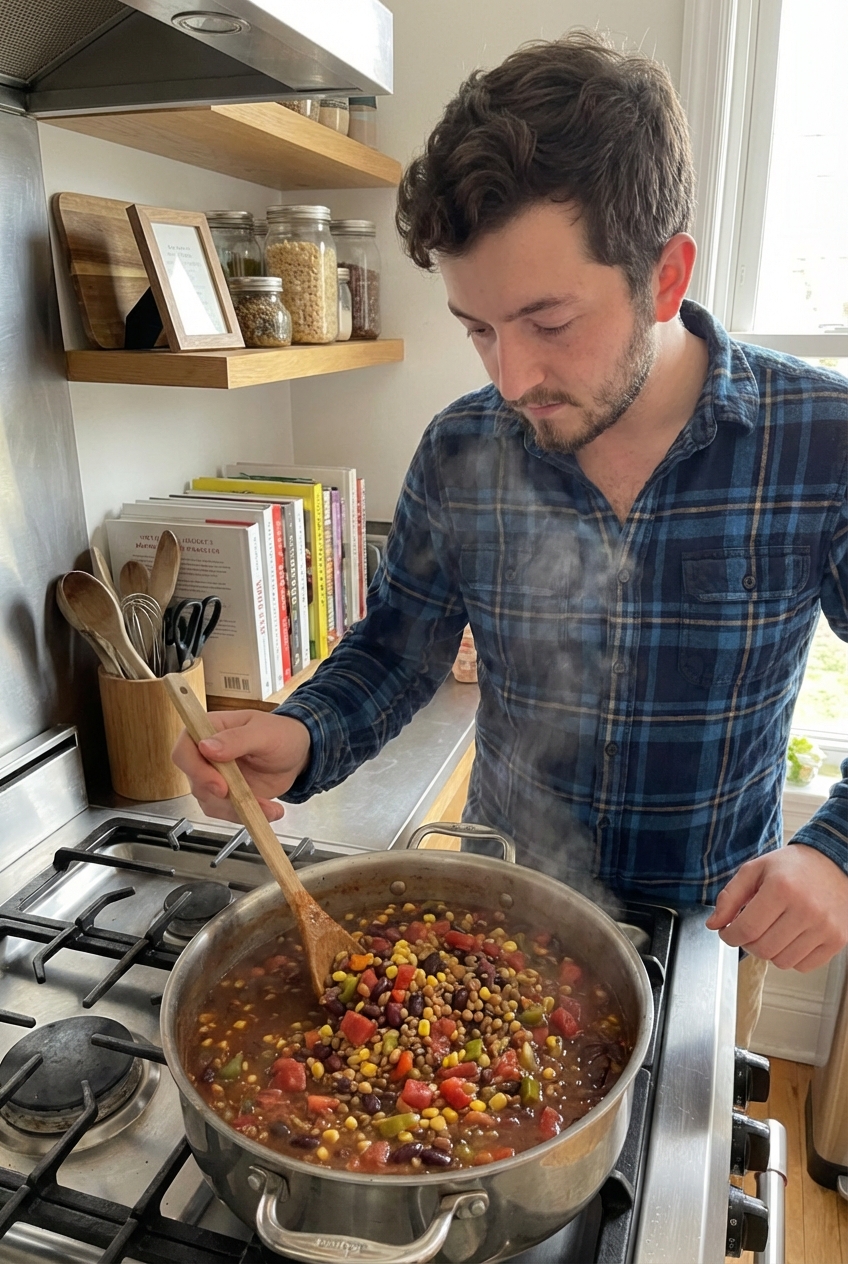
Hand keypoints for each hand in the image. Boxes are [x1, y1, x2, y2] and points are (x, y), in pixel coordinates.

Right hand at [171, 709, 311, 824]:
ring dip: (238, 809)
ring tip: (268, 806)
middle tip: (248, 799)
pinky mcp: (225, 796)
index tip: (219, 783)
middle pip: (195, 781)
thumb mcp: (263, 733)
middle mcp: (205, 755)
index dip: (195, 770)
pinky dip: (246, 815)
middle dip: (220, 795)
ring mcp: (214, 777)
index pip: (183, 751)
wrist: (298, 755)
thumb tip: (206, 747)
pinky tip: (269, 809)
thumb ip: (236, 739)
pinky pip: (225, 812)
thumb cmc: (281, 734)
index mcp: (208, 730)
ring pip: (209, 802)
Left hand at [706, 844, 847, 971]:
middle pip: (763, 949)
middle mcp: (806, 909)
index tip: (727, 933)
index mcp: (782, 888)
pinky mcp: (837, 940)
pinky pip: (803, 966)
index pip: (746, 929)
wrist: (833, 864)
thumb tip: (713, 924)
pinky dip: (791, 958)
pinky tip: (790, 938)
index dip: (729, 936)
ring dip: (769, 952)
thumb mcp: (755, 870)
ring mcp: (824, 927)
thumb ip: (730, 896)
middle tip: (749, 931)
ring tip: (771, 932)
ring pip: (782, 962)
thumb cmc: (792, 867)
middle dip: (747, 944)